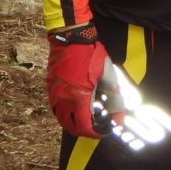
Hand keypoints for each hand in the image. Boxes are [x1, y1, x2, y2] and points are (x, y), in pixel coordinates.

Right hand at [46, 23, 107, 137]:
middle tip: (95, 128)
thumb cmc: (90, 53)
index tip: (104, 130)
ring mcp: (54, 94)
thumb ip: (113, 94)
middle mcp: (63, 99)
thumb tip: (120, 110)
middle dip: (84, 131)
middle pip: (71, 127)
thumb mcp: (107, 73)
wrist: (70, 37)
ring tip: (85, 120)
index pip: (84, 126)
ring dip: (72, 123)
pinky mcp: (50, 87)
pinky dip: (64, 113)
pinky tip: (73, 108)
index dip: (95, 132)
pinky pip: (55, 108)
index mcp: (78, 97)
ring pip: (61, 119)